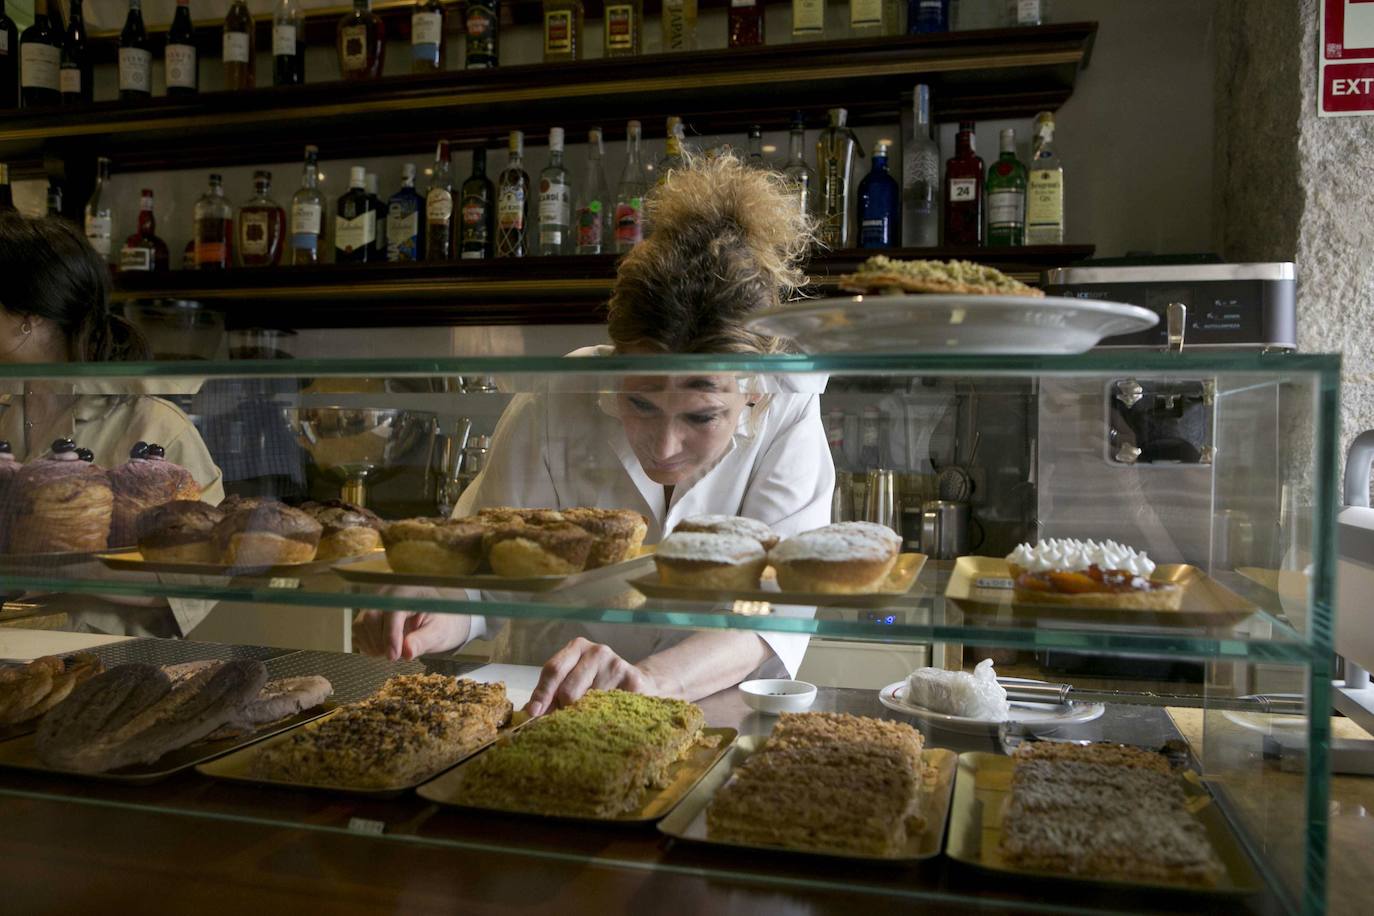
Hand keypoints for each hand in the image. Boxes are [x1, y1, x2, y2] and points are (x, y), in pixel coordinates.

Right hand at [352, 589, 469, 660]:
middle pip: (370, 616)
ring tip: (392, 652)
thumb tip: (407, 652)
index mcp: (409, 592)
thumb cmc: (441, 623)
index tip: (393, 656)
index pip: (392, 611)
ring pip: (360, 624)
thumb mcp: (439, 633)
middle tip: (395, 656)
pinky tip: (384, 649)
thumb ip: (423, 641)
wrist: (438, 620)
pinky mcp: (369, 615)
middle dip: (380, 642)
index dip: (390, 635)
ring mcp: (376, 604)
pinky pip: (358, 631)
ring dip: (372, 644)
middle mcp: (388, 594)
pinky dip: (367, 644)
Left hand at [525, 637, 655, 717]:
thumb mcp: (572, 682)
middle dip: (564, 709)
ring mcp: (615, 665)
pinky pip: (607, 709)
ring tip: (594, 713)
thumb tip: (527, 713)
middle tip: (569, 717)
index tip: (533, 713)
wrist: (639, 684)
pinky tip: (608, 713)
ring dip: (586, 715)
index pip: (553, 670)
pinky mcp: (632, 681)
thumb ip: (550, 694)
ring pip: (588, 704)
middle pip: (568, 690)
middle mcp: (597, 651)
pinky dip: (604, 717)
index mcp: (577, 647)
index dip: (542, 694)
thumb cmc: (596, 685)